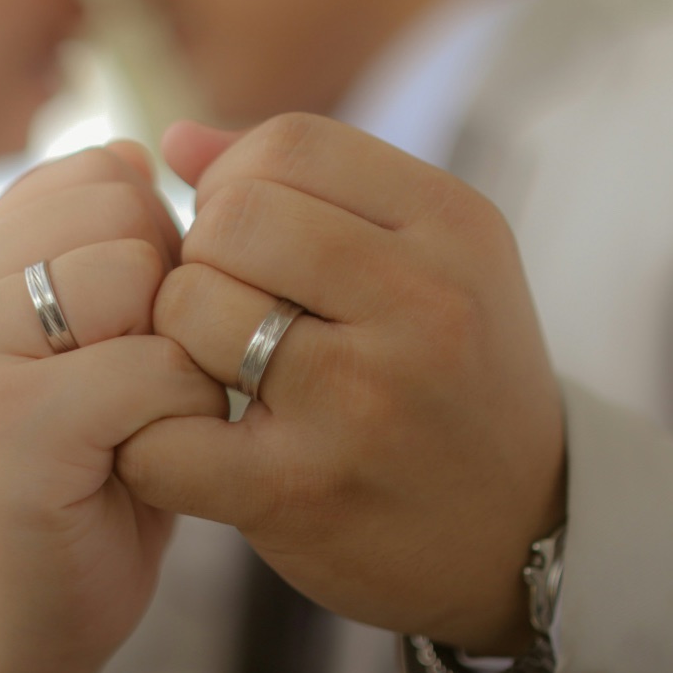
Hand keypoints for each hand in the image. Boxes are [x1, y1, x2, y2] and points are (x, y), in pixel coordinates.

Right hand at [0, 143, 225, 672]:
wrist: (45, 599)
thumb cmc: (99, 452)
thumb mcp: (105, 319)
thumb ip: (110, 230)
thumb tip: (142, 147)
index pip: (106, 169)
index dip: (157, 247)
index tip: (126, 333)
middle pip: (126, 210)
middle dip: (169, 294)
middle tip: (133, 380)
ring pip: (140, 277)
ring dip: (178, 353)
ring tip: (135, 413)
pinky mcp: (5, 426)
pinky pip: (152, 367)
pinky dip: (182, 413)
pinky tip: (140, 456)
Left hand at [118, 115, 566, 654]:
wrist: (519, 533)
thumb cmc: (452, 373)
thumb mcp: (428, 255)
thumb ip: (308, 184)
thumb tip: (175, 139)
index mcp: (453, 226)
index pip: (291, 144)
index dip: (238, 178)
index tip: (246, 233)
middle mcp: (423, 305)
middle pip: (234, 216)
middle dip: (203, 253)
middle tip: (224, 301)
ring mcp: (363, 402)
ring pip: (191, 307)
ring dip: (177, 336)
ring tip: (219, 366)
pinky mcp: (303, 492)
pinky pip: (167, 434)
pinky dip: (152, 434)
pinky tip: (192, 439)